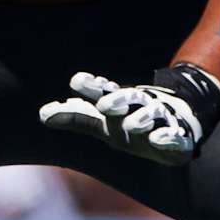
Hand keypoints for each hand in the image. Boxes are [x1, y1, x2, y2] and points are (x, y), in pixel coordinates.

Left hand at [38, 69, 219, 167]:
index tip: (77, 81)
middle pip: (128, 98)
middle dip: (117, 100)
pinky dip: (167, 136)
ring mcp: (160, 119)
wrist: (176, 123)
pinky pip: (174, 136)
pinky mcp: (178, 137)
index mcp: (121, 103)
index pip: (104, 91)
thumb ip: (76, 118)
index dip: (92, 86)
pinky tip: (158, 139)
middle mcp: (139, 106)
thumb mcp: (103, 123)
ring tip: (132, 124)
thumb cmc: (131, 122)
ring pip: (151, 115)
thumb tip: (42, 115)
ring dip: (142, 118)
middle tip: (103, 106)